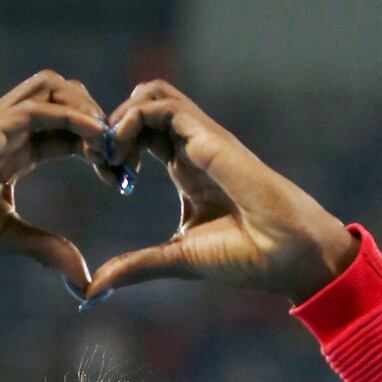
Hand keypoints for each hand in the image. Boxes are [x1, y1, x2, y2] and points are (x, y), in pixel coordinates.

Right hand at [0, 70, 114, 286]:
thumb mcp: (5, 238)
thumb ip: (45, 247)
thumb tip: (82, 275)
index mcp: (11, 152)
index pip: (66, 131)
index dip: (98, 147)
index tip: (122, 178)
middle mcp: (4, 130)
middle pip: (64, 94)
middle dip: (99, 117)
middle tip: (120, 157)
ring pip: (53, 87)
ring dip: (89, 109)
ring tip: (110, 145)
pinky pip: (39, 108)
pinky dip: (73, 117)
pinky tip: (96, 140)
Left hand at [87, 80, 358, 303]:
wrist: (287, 256)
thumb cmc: (245, 257)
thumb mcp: (176, 258)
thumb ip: (136, 265)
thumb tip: (94, 287)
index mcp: (187, 170)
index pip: (142, 135)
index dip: (114, 147)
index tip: (104, 176)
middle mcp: (193, 148)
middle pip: (142, 107)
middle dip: (109, 126)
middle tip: (98, 159)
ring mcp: (201, 138)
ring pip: (151, 94)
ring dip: (118, 116)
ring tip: (107, 152)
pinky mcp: (208, 136)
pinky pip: (162, 105)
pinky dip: (131, 118)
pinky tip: (122, 152)